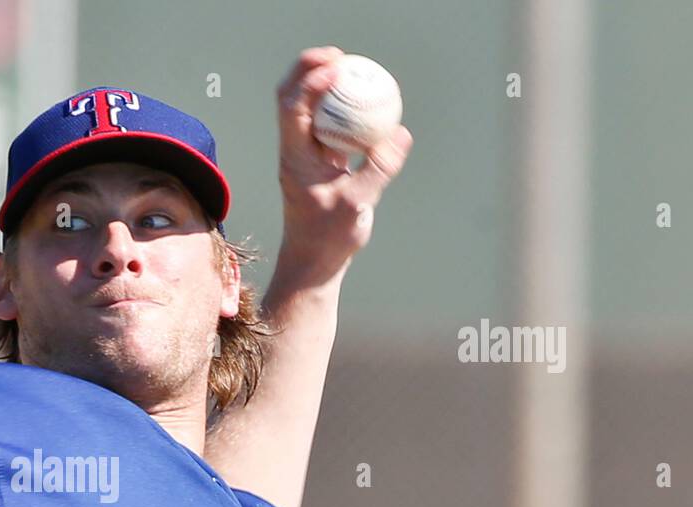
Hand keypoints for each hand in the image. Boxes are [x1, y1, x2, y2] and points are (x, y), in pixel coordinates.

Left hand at [275, 47, 413, 285]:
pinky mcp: (323, 162)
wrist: (315, 263)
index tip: (338, 66)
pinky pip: (331, 126)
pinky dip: (345, 110)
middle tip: (342, 56)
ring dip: (327, 86)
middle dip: (312, 69)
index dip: (310, 79)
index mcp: (294, 157)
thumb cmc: (328, 239)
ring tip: (355, 71)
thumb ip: (378, 169)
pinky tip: (368, 104)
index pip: (292, 107)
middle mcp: (296, 150)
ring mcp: (308, 155)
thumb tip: (400, 135)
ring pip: (310, 109)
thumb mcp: (356, 204)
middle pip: (293, 97)